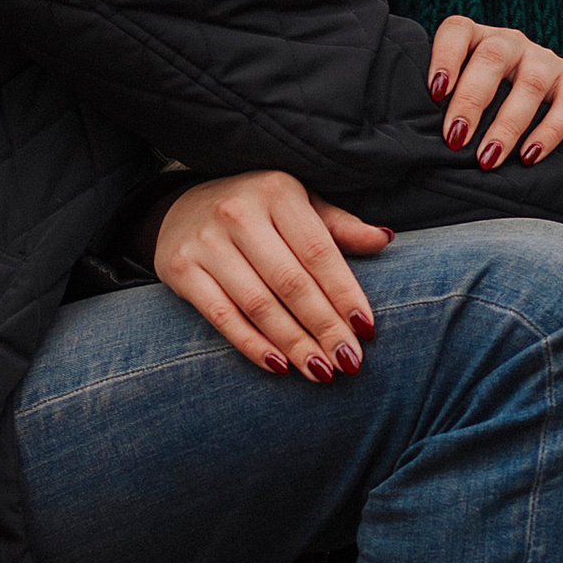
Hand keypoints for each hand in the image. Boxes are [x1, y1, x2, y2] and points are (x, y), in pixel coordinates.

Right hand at [151, 171, 393, 381]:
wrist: (177, 209)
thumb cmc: (255, 210)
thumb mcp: (297, 205)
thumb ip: (337, 226)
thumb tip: (384, 238)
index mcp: (277, 191)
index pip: (319, 252)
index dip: (344, 293)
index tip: (367, 329)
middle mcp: (238, 213)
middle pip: (291, 282)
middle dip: (325, 327)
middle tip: (349, 361)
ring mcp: (207, 242)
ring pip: (259, 304)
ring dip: (294, 343)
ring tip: (321, 370)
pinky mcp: (181, 270)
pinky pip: (223, 317)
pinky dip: (253, 345)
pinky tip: (279, 366)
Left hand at [429, 16, 562, 170]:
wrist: (556, 90)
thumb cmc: (496, 94)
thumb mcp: (470, 86)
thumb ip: (448, 99)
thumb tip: (415, 136)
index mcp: (479, 38)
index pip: (458, 30)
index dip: (444, 57)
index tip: (434, 93)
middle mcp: (512, 42)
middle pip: (492, 58)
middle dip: (471, 101)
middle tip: (456, 139)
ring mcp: (545, 59)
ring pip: (528, 84)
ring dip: (506, 125)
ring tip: (488, 157)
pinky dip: (548, 133)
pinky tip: (529, 156)